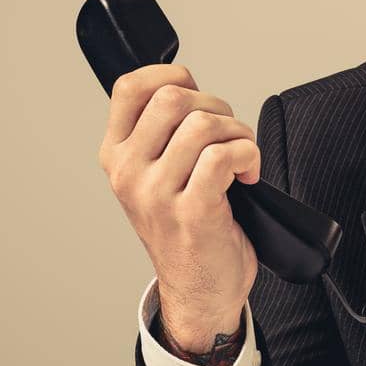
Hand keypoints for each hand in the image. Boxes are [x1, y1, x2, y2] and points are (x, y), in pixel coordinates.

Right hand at [97, 63, 258, 346]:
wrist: (200, 290)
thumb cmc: (188, 229)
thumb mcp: (158, 176)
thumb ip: (163, 134)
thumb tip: (189, 87)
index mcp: (116, 155)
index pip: (130, 87)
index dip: (172, 75)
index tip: (197, 95)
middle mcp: (129, 172)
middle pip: (173, 98)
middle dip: (216, 106)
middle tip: (229, 135)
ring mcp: (157, 194)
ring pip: (203, 125)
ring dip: (237, 133)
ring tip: (242, 157)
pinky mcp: (192, 212)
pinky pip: (223, 156)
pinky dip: (248, 155)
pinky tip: (248, 174)